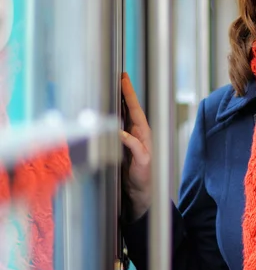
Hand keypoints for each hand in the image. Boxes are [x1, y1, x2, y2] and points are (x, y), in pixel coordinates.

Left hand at [120, 72, 151, 219]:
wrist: (141, 192)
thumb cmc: (130, 171)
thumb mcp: (120, 150)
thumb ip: (114, 135)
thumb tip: (97, 121)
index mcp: (136, 132)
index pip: (132, 108)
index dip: (127, 92)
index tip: (122, 76)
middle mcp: (142, 136)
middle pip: (136, 110)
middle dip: (130, 94)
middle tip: (123, 78)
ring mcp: (145, 146)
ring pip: (138, 123)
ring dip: (131, 108)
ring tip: (124, 95)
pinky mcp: (144, 159)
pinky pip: (135, 146)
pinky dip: (127, 139)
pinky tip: (120, 133)